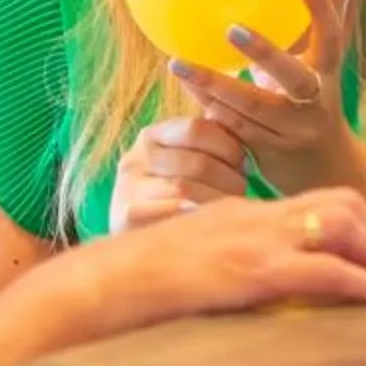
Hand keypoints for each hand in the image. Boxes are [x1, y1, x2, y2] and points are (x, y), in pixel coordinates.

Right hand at [92, 188, 365, 322]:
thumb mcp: (196, 260)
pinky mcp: (253, 270)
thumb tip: (262, 287)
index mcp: (244, 212)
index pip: (318, 200)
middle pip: (340, 203)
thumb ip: (231, 262)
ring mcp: (255, 239)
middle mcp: (255, 215)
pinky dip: (359, 280)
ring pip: (341, 226)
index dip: (360, 222)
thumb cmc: (142, 280)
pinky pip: (322, 268)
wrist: (108, 282)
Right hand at [108, 114, 247, 233]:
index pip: (196, 128)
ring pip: (185, 189)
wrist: (131, 248)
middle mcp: (136, 158)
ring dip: (216, 200)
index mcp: (152, 136)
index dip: (227, 145)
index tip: (241, 163)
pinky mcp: (124, 217)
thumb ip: (207, 141)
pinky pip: (166, 213)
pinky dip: (190, 216)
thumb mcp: (183, 162)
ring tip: (227, 208)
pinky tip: (203, 221)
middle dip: (228, 177)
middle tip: (240, 190)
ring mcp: (127, 188)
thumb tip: (230, 117)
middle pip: (197, 162)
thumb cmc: (170, 197)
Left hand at [170, 0, 361, 196]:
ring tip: (179, 64)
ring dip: (213, 84)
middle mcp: (315, 104)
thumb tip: (236, 14)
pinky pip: (234, 128)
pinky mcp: (270, 153)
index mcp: (326, 78)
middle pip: (293, 77)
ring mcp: (293, 132)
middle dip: (263, 53)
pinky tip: (189, 89)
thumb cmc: (308, 112)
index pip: (331, 39)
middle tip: (232, 29)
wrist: (329, 175)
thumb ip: (281, 57)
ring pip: (252, 107)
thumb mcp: (307, 82)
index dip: (321, 9)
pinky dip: (210, 107)